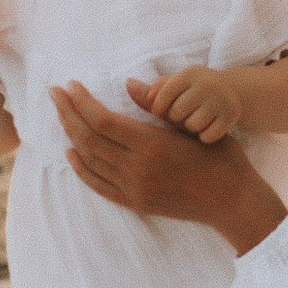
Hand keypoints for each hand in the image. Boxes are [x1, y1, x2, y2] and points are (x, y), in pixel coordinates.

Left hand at [50, 82, 286, 253]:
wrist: (233, 201)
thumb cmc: (220, 156)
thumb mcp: (192, 124)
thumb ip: (156, 106)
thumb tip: (128, 83)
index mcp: (151, 145)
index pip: (102, 120)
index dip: (82, 102)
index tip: (71, 85)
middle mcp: (137, 169)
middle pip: (89, 138)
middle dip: (68, 113)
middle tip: (54, 93)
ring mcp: (134, 189)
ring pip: (90, 160)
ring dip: (71, 135)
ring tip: (61, 114)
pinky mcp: (136, 203)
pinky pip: (99, 185)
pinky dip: (81, 169)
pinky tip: (71, 153)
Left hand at [141, 65, 243, 145]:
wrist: (232, 93)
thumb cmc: (192, 92)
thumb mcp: (174, 87)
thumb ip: (150, 92)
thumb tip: (127, 84)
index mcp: (190, 74)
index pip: (164, 95)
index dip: (159, 108)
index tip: (161, 112)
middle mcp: (208, 84)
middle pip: (177, 113)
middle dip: (176, 119)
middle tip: (183, 116)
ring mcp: (222, 100)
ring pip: (192, 126)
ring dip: (190, 129)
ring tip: (194, 122)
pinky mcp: (231, 117)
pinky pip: (207, 136)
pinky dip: (204, 137)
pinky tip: (206, 131)